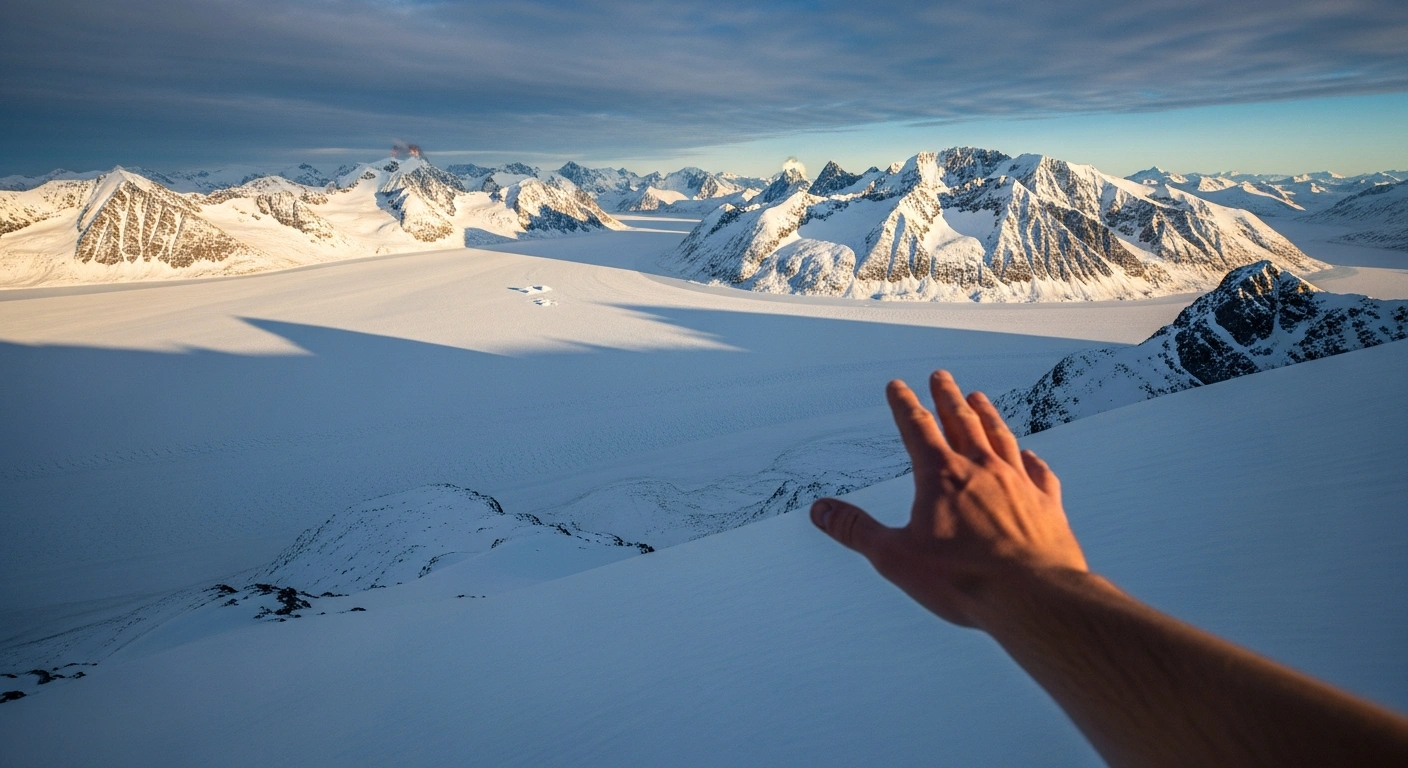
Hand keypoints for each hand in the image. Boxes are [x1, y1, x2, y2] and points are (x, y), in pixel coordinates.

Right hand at [811, 370, 1088, 628]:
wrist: (1033, 596)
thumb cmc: (962, 579)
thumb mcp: (895, 557)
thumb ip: (856, 530)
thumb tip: (819, 510)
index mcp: (941, 475)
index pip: (917, 427)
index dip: (904, 403)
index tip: (897, 385)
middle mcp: (982, 469)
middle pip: (962, 421)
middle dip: (947, 396)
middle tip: (941, 376)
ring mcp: (1019, 483)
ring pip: (1000, 438)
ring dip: (988, 415)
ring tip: (979, 398)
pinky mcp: (1047, 505)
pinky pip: (1038, 472)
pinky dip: (1031, 459)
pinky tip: (1030, 455)